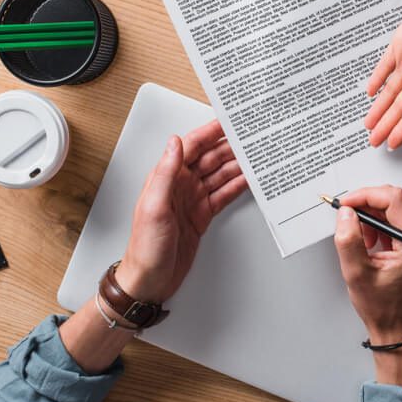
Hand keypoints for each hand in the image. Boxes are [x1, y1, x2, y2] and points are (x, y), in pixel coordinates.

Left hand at [116, 120, 247, 302]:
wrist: (150, 280)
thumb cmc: (145, 248)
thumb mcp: (154, 207)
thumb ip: (166, 172)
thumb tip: (175, 142)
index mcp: (166, 178)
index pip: (191, 146)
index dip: (210, 132)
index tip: (228, 121)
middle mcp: (180, 185)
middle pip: (210, 158)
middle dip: (230, 146)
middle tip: (251, 137)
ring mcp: (193, 199)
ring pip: (220, 174)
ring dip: (238, 165)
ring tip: (256, 155)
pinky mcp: (202, 215)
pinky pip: (224, 194)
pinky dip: (237, 186)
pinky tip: (249, 179)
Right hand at [334, 186, 401, 388]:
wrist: (396, 325)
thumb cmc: (383, 306)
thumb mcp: (357, 274)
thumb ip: (349, 240)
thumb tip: (346, 213)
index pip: (393, 199)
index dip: (366, 196)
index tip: (347, 204)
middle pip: (394, 200)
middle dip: (366, 207)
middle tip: (348, 220)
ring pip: (393, 208)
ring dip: (371, 217)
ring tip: (361, 241)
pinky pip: (395, 218)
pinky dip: (377, 225)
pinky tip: (370, 243)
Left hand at [364, 0, 401, 148]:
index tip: (391, 144)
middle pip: (400, 106)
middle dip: (387, 124)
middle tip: (373, 140)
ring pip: (390, 90)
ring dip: (380, 107)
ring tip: (369, 123)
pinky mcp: (401, 44)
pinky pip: (385, 67)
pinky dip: (378, 79)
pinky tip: (371, 92)